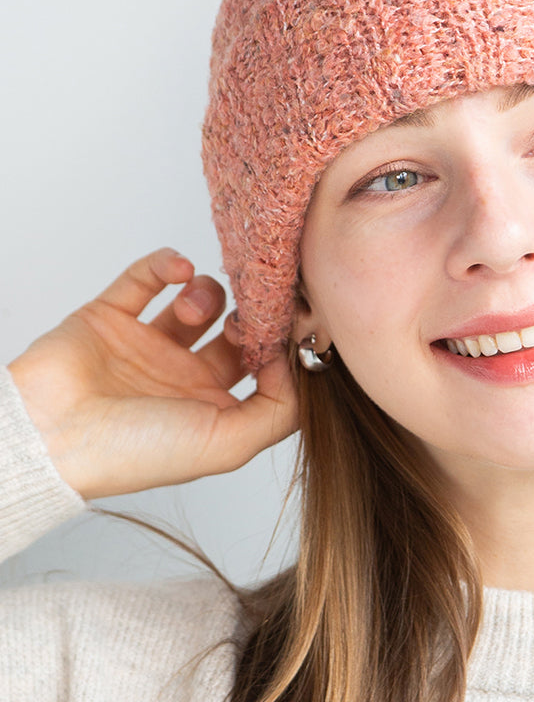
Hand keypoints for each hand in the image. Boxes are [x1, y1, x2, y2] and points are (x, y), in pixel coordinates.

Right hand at [7, 248, 297, 499]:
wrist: (50, 434)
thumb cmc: (134, 451)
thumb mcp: (227, 445)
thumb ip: (279, 411)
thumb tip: (301, 366)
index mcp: (209, 407)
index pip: (262, 366)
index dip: (280, 344)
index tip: (293, 325)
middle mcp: (182, 376)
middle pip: (237, 329)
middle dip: (252, 315)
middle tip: (250, 313)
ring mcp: (146, 343)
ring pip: (199, 298)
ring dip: (211, 293)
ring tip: (197, 308)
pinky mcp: (111, 314)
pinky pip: (148, 275)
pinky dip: (168, 263)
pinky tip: (178, 271)